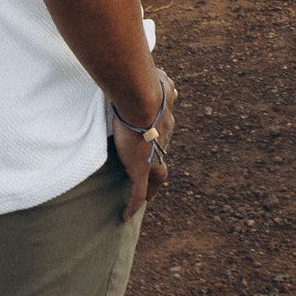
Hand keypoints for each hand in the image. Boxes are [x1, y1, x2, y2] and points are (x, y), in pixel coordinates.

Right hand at [110, 71, 176, 220]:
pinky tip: (126, 217)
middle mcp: (163, 139)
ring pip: (157, 178)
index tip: (154, 145)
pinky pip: (138, 194)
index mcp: (164, 120)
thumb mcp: (157, 81)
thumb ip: (162, 82)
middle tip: (155, 178)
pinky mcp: (141, 170)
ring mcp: (153, 156)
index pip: (163, 134)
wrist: (140, 97)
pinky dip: (133, 205)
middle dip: (159, 168)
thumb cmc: (144, 83)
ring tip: (148, 198)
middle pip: (164, 158)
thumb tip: (169, 78)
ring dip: (152, 188)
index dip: (159, 141)